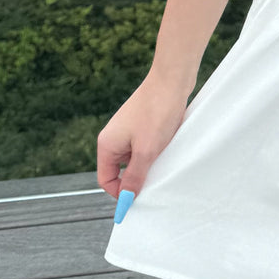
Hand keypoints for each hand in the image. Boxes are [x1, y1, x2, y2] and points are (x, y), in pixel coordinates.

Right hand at [96, 70, 193, 204]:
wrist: (172, 79)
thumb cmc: (157, 113)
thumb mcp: (146, 151)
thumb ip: (134, 177)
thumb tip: (126, 199)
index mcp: (107, 144)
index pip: (106, 180)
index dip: (121, 193)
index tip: (140, 198)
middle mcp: (113, 137)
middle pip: (119, 171)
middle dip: (136, 179)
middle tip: (155, 181)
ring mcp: (127, 130)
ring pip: (133, 159)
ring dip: (147, 164)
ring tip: (163, 161)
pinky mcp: (141, 124)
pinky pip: (143, 147)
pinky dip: (154, 152)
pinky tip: (167, 149)